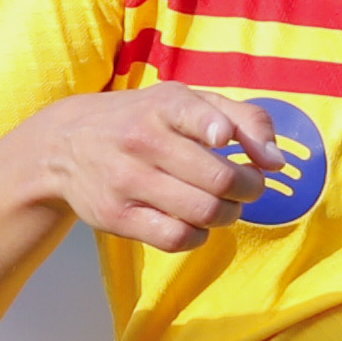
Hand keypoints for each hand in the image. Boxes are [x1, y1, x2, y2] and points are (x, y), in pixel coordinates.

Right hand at [21, 84, 284, 253]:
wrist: (65, 146)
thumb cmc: (144, 121)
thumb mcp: (188, 102)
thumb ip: (244, 120)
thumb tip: (277, 161)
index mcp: (164, 106)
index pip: (196, 114)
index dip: (222, 130)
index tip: (226, 140)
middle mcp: (143, 141)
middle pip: (220, 178)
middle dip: (250, 187)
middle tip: (249, 186)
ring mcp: (127, 181)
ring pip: (204, 212)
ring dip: (230, 213)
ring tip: (226, 204)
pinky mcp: (117, 217)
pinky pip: (177, 238)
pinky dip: (199, 235)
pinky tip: (196, 222)